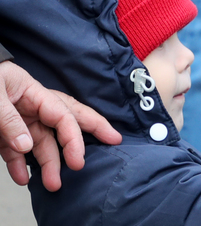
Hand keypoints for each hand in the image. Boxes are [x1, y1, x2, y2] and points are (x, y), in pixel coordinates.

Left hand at [0, 61, 121, 190]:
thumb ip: (9, 120)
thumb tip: (27, 145)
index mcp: (31, 91)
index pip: (62, 114)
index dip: (75, 136)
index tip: (78, 159)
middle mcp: (30, 105)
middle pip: (67, 120)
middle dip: (90, 132)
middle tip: (113, 142)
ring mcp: (19, 120)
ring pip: (42, 143)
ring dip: (50, 164)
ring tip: (54, 184)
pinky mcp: (4, 134)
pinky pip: (17, 152)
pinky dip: (20, 166)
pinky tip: (23, 178)